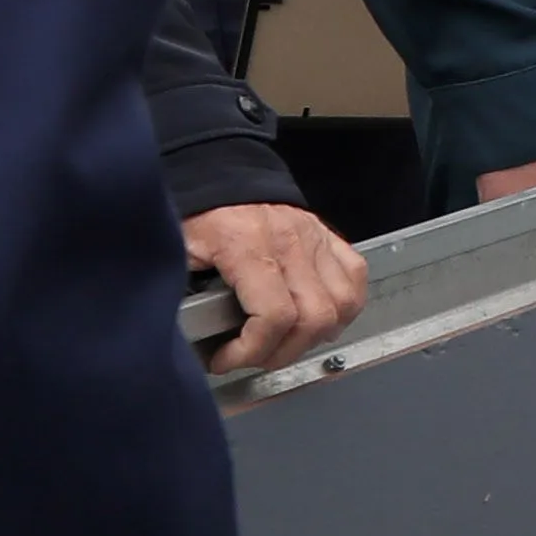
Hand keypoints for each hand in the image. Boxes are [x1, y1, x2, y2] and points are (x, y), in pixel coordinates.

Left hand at [180, 200, 369, 373]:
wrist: (220, 176)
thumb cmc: (198, 216)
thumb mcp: (179, 254)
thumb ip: (185, 292)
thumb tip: (191, 334)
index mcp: (247, 245)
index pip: (274, 316)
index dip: (251, 351)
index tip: (225, 359)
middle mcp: (290, 241)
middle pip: (313, 318)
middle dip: (281, 353)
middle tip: (253, 356)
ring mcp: (316, 238)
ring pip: (341, 305)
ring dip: (316, 336)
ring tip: (284, 342)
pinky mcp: (329, 238)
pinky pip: (355, 279)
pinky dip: (344, 308)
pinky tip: (319, 319)